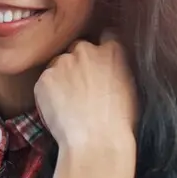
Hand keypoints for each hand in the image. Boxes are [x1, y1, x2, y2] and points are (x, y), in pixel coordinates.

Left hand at [34, 32, 138, 153]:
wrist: (96, 142)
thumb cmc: (120, 123)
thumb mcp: (132, 88)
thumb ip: (120, 70)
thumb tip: (113, 69)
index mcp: (113, 51)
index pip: (107, 36)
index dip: (102, 48)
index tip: (100, 61)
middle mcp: (86, 50)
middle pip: (79, 48)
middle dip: (80, 62)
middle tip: (82, 86)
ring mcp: (63, 62)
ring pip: (60, 64)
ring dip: (63, 76)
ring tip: (70, 102)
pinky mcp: (44, 78)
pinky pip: (45, 81)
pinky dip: (49, 92)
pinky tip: (59, 109)